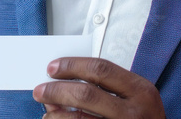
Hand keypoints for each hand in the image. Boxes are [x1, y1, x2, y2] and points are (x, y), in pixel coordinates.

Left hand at [32, 57, 165, 118]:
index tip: (53, 67)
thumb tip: (63, 83)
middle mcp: (133, 112)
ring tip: (47, 113)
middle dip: (57, 91)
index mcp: (140, 91)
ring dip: (56, 115)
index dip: (73, 66)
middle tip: (40, 90)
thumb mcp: (135, 98)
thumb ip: (105, 87)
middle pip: (86, 94)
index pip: (100, 69)